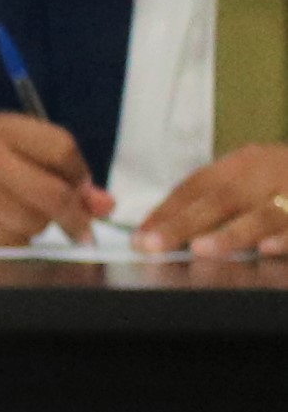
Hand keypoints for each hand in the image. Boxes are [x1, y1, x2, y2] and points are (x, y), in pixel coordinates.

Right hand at [0, 111, 101, 243]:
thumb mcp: (11, 146)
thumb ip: (61, 169)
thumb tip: (104, 204)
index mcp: (1, 129)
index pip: (61, 149)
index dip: (81, 175)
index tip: (85, 192)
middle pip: (53, 194)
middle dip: (74, 216)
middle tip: (81, 230)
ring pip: (34, 223)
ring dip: (37, 227)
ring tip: (17, 216)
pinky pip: (10, 243)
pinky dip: (15, 242)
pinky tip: (1, 230)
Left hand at [136, 139, 287, 255]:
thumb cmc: (284, 180)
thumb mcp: (252, 178)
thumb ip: (215, 199)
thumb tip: (158, 230)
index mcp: (247, 162)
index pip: (198, 186)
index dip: (167, 211)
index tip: (139, 236)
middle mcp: (270, 171)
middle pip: (223, 198)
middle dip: (185, 223)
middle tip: (153, 243)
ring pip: (265, 213)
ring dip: (233, 233)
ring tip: (202, 249)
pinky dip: (286, 237)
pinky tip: (268, 249)